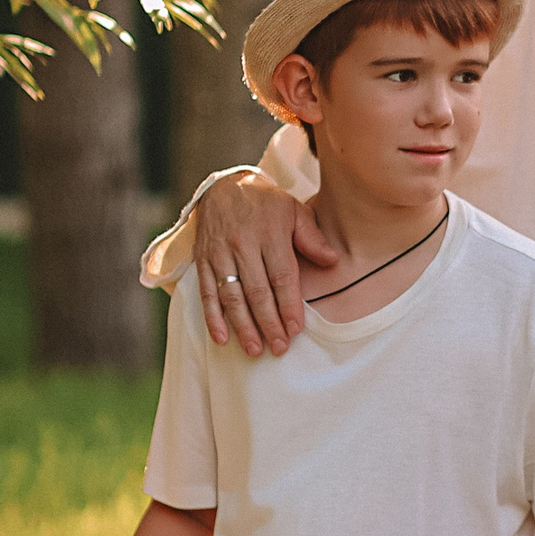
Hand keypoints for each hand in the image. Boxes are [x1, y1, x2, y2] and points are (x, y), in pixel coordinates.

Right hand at [195, 169, 339, 357]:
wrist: (223, 185)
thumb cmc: (265, 203)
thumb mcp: (294, 210)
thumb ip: (312, 237)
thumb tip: (332, 261)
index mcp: (269, 234)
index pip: (281, 276)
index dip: (288, 305)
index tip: (296, 329)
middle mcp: (242, 245)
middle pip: (256, 291)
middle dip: (268, 323)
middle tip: (278, 348)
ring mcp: (219, 254)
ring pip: (231, 296)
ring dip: (242, 326)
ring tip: (254, 350)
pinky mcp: (202, 260)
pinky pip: (206, 292)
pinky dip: (213, 317)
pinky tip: (222, 338)